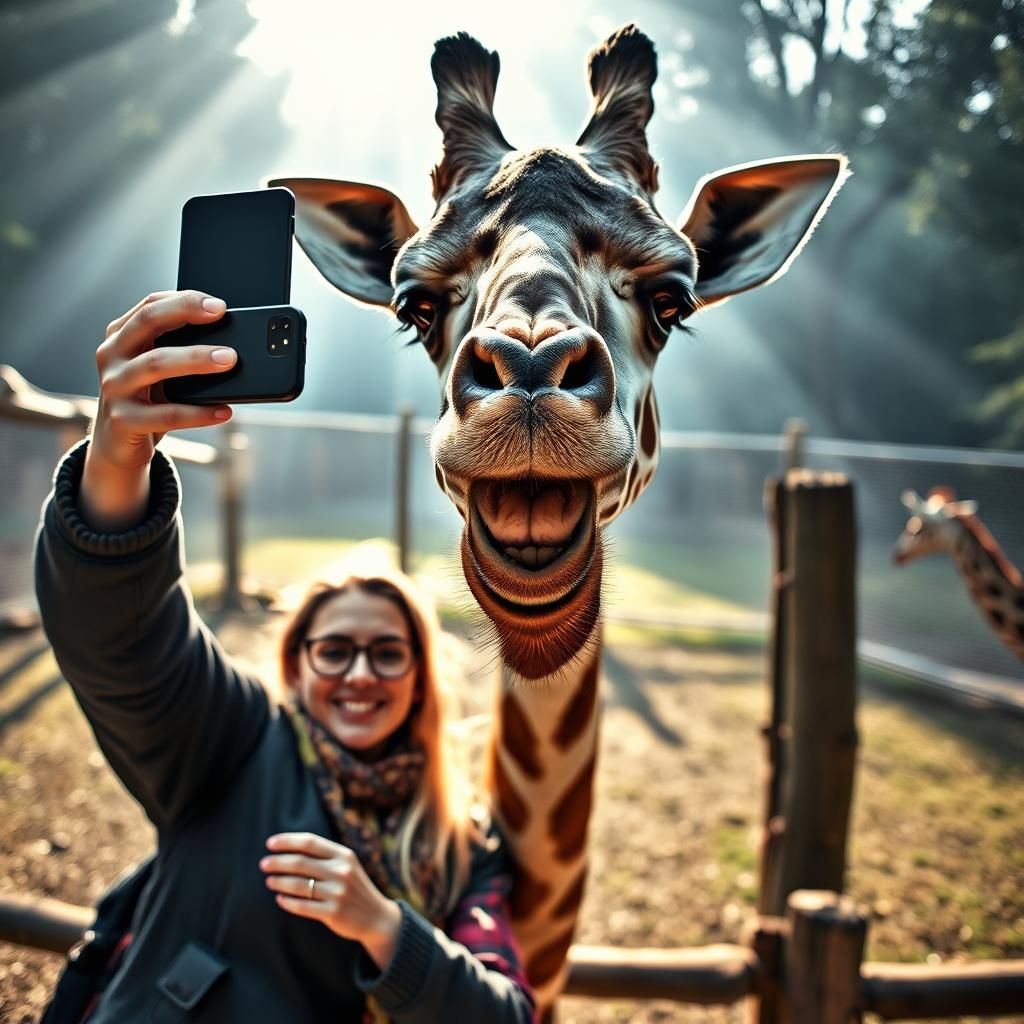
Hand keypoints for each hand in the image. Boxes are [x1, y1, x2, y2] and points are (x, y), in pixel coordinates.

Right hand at [81, 290, 236, 528]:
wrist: (117, 443)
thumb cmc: (147, 398)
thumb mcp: (158, 369)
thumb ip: (179, 350)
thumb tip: (232, 343)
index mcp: (120, 336)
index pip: (150, 305)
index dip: (184, 300)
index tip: (219, 304)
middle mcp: (112, 355)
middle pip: (148, 323)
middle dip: (187, 314)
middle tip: (223, 317)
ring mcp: (114, 387)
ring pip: (156, 364)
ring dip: (196, 359)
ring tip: (230, 359)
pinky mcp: (123, 420)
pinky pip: (167, 415)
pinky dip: (200, 413)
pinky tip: (224, 411)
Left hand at [260, 832, 401, 970]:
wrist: (376, 916)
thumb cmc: (353, 887)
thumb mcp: (346, 865)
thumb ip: (324, 856)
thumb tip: (289, 848)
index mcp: (344, 855)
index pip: (309, 842)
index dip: (287, 841)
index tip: (270, 844)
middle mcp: (341, 871)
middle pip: (300, 862)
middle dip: (277, 862)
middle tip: (263, 864)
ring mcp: (338, 892)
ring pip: (299, 885)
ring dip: (279, 882)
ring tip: (269, 881)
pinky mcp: (333, 912)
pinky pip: (303, 906)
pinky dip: (288, 902)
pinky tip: (280, 899)